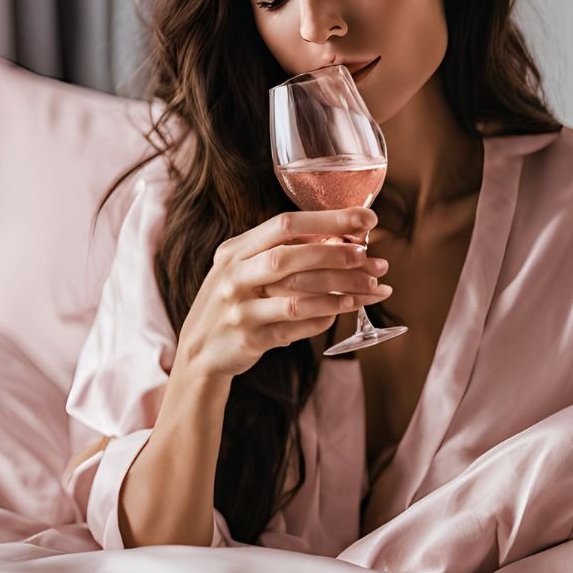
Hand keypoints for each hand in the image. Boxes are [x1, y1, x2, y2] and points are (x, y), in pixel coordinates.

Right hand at [176, 208, 391, 381]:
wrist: (199, 352)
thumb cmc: (236, 301)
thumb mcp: (246, 268)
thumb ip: (283, 252)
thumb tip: (345, 239)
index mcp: (236, 249)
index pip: (286, 224)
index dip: (330, 219)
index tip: (368, 219)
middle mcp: (234, 275)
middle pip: (289, 257)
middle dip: (336, 255)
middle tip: (371, 259)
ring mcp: (239, 309)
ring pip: (297, 296)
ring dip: (340, 291)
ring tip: (372, 289)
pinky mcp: (249, 339)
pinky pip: (295, 327)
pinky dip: (323, 317)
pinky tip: (345, 311)